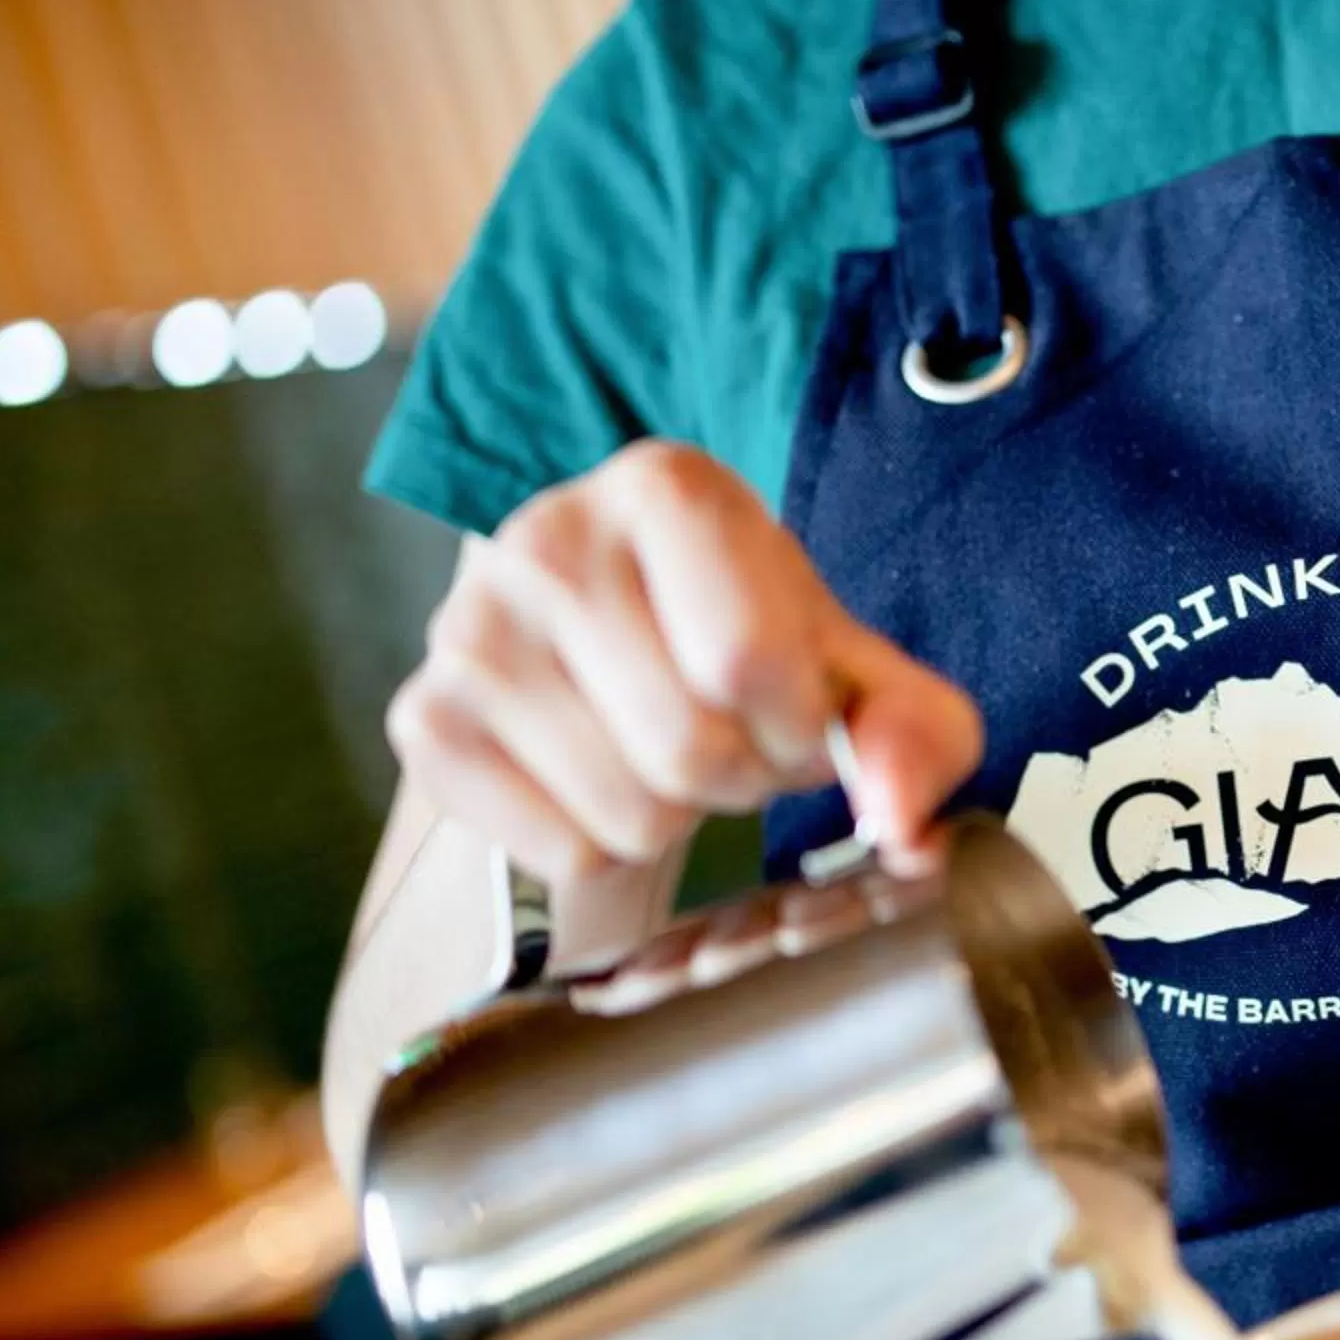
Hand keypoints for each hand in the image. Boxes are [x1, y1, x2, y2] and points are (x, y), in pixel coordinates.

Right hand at [387, 441, 980, 881]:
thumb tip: (901, 818)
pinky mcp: (426, 719)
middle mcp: (547, 538)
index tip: (794, 714)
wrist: (610, 645)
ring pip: (629, 813)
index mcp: (666, 488)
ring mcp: (469, 630)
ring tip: (665, 751)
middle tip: (733, 741)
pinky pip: (563, 851)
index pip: (750, 662)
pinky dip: (606, 846)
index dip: (798, 728)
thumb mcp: (852, 666)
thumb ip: (914, 730)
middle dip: (742, 778)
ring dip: (676, 816)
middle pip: (689, 747)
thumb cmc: (741, 642)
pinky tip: (600, 777)